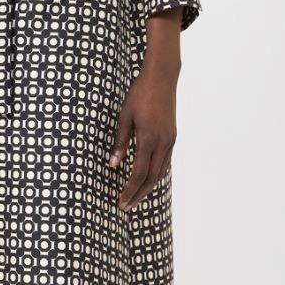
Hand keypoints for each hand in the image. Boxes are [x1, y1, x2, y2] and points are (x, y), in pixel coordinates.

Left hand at [108, 54, 178, 210]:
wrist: (162, 77)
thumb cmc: (139, 94)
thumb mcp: (124, 117)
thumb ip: (119, 143)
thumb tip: (112, 166)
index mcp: (147, 139)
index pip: (138, 174)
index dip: (129, 191)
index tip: (120, 202)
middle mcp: (162, 143)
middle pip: (150, 179)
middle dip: (138, 195)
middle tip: (125, 207)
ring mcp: (170, 141)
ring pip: (160, 172)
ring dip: (147, 187)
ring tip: (135, 197)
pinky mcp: (172, 137)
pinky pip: (164, 162)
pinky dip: (155, 175)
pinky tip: (147, 179)